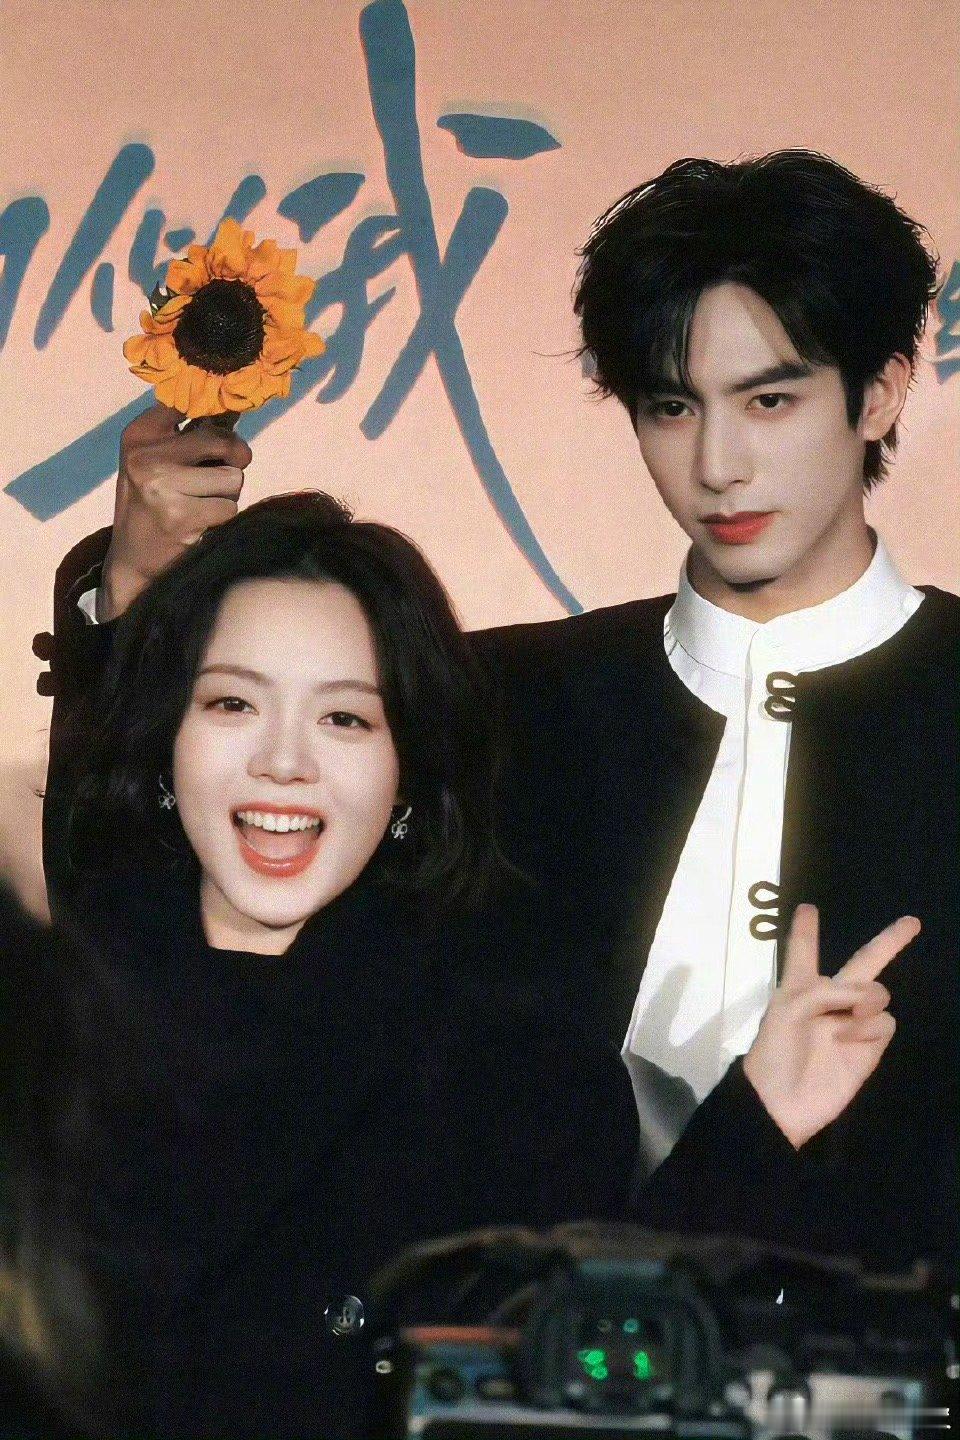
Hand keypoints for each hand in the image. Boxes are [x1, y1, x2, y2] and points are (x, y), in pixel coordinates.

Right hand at [100, 403, 251, 619]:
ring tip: (202, 504)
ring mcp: (161, 487)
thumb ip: (192, 432)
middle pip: (222, 440)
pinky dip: (222, 518)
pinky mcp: (180, 517)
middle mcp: (146, 457)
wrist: (132, 558)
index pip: (190, 404)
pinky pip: (229, 508)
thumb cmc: (154, 502)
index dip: (215, 416)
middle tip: (220, 476)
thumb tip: (234, 407)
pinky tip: (200, 523)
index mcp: (139, 434)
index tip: (217, 429)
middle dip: (232, 459)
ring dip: (226, 494)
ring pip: (233, 478)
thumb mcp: (158, 459)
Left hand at [742, 904, 919, 1148]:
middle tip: (913, 921)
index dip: (805, 931)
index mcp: (800, 986)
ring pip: (878, 992)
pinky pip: (884, 1022)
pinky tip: (848, 1039)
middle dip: (889, 942)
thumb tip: (867, 999)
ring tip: (847, 1017)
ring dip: (866, 997)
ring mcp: (854, 1022)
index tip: (807, 908)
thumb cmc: (775, 1050)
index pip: (803, 952)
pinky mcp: (870, 1047)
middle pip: (862, 963)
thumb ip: (828, 991)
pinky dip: (868, 1026)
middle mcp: (831, 999)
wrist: (782, 1102)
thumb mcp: (788, 1008)